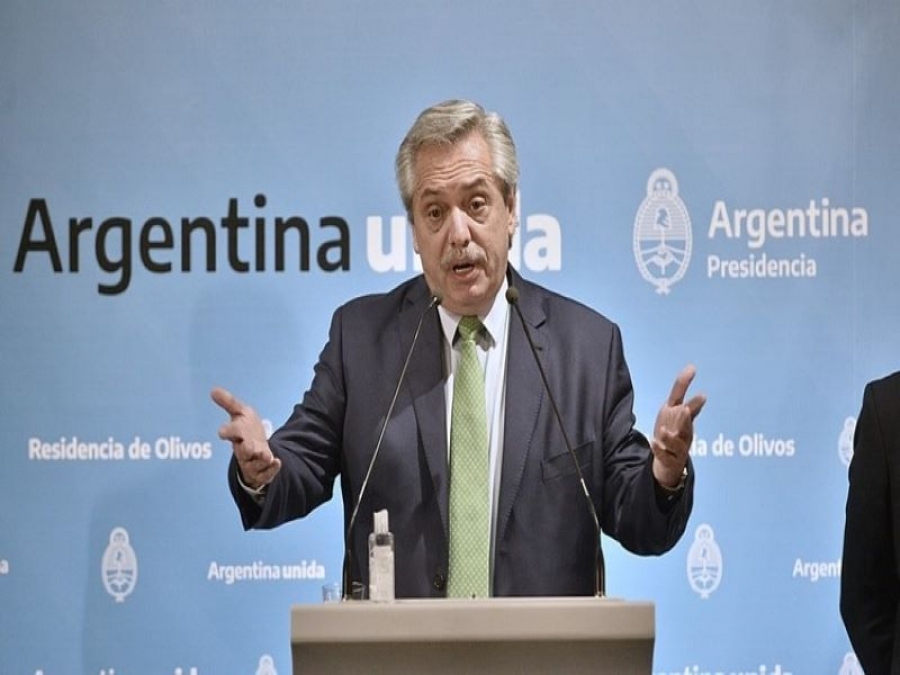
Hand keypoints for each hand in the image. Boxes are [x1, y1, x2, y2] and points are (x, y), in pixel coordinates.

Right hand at [211, 387, 281, 489]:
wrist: (257, 451)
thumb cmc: (247, 431)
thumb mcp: (240, 413)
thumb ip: (229, 403)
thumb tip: (213, 390)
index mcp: (237, 435)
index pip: (232, 432)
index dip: (228, 431)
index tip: (223, 432)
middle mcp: (244, 450)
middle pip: (243, 451)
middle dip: (246, 449)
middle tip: (249, 447)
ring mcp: (253, 462)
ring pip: (254, 464)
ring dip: (260, 460)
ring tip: (266, 456)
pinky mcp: (263, 472)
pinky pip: (266, 473)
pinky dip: (271, 468)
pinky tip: (277, 462)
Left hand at [652, 364, 705, 487]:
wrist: (668, 466)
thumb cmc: (672, 436)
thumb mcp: (673, 412)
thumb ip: (680, 391)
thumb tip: (691, 368)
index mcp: (684, 422)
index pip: (689, 408)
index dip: (694, 401)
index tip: (702, 394)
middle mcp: (684, 435)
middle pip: (686, 426)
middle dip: (685, 419)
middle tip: (685, 410)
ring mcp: (678, 450)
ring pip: (677, 444)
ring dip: (671, 437)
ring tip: (663, 431)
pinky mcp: (669, 461)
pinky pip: (665, 456)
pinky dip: (659, 450)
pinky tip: (653, 442)